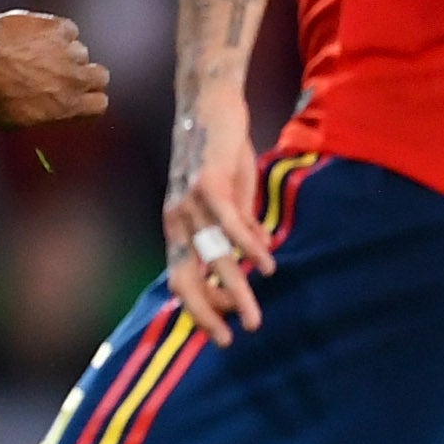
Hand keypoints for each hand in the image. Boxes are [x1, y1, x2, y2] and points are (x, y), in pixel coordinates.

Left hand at [0, 9, 109, 131]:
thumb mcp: (9, 120)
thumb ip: (37, 116)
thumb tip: (42, 112)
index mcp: (65, 106)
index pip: (100, 104)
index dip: (89, 100)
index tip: (77, 96)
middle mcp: (73, 79)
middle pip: (101, 76)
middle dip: (86, 75)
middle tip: (65, 73)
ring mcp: (67, 51)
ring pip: (81, 51)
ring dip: (65, 53)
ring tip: (37, 53)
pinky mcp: (58, 27)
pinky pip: (68, 30)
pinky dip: (56, 32)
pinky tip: (35, 36)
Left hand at [160, 85, 270, 343]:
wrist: (209, 104)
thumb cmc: (220, 154)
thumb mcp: (231, 199)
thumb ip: (240, 229)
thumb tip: (258, 258)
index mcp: (177, 230)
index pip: (182, 282)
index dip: (203, 308)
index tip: (229, 325)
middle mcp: (176, 222)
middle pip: (185, 281)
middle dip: (208, 315)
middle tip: (232, 339)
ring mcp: (188, 203)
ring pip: (211, 260)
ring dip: (235, 292)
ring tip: (255, 316)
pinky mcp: (207, 182)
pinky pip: (228, 225)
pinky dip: (247, 248)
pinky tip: (267, 265)